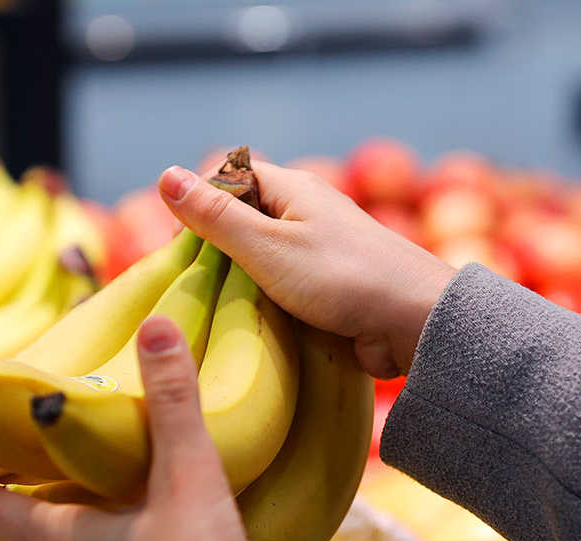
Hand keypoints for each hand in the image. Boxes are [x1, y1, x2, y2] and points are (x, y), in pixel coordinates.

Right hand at [158, 161, 456, 378]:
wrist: (415, 322)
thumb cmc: (342, 278)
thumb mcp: (266, 246)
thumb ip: (216, 216)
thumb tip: (165, 175)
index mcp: (293, 188)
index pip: (229, 176)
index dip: (199, 203)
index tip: (182, 246)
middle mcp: (306, 213)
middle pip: (243, 218)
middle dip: (216, 247)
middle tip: (197, 285)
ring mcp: (320, 250)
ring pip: (262, 257)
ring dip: (240, 280)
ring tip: (219, 308)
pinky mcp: (330, 287)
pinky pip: (284, 286)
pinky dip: (266, 301)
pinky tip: (252, 324)